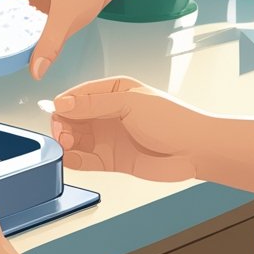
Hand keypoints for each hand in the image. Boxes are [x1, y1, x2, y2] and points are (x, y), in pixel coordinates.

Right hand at [49, 76, 208, 181]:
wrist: (196, 150)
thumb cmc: (172, 120)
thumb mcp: (130, 103)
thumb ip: (94, 104)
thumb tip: (61, 103)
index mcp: (112, 92)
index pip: (77, 96)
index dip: (64, 104)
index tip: (57, 113)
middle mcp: (106, 114)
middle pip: (71, 118)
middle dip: (62, 125)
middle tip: (63, 134)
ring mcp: (108, 137)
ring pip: (75, 139)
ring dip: (66, 143)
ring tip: (67, 146)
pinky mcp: (110, 160)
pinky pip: (84, 160)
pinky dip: (73, 160)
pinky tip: (70, 159)